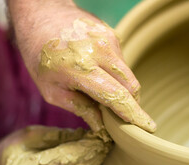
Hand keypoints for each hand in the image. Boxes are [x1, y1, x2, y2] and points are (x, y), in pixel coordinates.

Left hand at [9, 0, 156, 132]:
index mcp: (80, 68)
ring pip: (128, 74)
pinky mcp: (111, 34)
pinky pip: (121, 61)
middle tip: (123, 117)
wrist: (41, 13)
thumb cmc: (40, 55)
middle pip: (131, 86)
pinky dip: (115, 73)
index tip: (148, 127)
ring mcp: (107, 40)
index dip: (133, 115)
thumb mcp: (50, 90)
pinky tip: (97, 70)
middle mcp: (98, 51)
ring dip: (121, 89)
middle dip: (132, 105)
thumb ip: (79, 108)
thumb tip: (102, 126)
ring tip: (99, 88)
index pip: (116, 96)